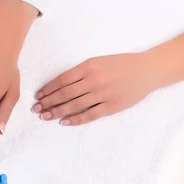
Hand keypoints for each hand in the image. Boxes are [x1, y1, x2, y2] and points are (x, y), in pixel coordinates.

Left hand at [32, 53, 161, 125]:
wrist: (147, 70)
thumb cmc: (121, 64)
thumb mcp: (98, 61)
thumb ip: (81, 71)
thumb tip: (60, 84)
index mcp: (89, 66)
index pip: (62, 79)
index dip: (48, 89)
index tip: (38, 96)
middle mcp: (94, 80)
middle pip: (65, 93)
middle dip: (48, 102)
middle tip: (36, 109)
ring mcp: (103, 94)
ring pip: (74, 105)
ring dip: (57, 111)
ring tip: (45, 116)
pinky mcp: (111, 106)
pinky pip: (90, 114)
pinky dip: (76, 119)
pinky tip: (64, 122)